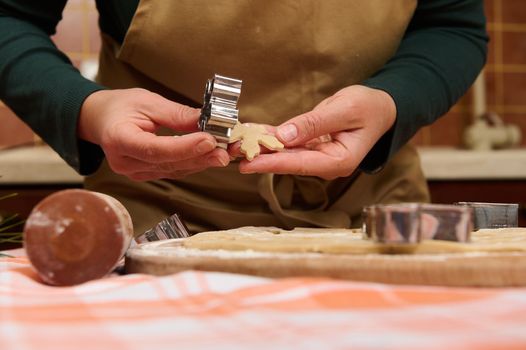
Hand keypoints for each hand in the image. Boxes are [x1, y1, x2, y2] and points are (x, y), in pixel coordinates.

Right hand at [78, 88, 229, 180]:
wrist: (101, 120)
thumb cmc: (120, 107)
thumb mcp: (148, 102)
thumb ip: (177, 114)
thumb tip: (207, 121)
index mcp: (119, 139)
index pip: (155, 148)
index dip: (184, 147)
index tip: (208, 140)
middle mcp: (125, 162)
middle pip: (168, 163)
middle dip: (200, 156)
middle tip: (224, 150)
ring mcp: (135, 172)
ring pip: (174, 170)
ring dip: (201, 161)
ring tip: (223, 151)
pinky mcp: (146, 175)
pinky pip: (173, 171)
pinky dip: (192, 162)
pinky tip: (208, 155)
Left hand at [238, 85, 395, 179]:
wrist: (381, 108)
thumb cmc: (369, 107)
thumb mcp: (345, 109)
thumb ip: (315, 123)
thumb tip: (285, 136)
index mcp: (339, 160)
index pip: (299, 163)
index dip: (271, 162)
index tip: (248, 163)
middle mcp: (327, 163)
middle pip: (288, 162)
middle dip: (259, 158)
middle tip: (231, 155)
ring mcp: (319, 157)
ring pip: (286, 154)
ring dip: (261, 149)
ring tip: (235, 146)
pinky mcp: (313, 148)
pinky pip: (289, 144)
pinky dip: (271, 139)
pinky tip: (252, 135)